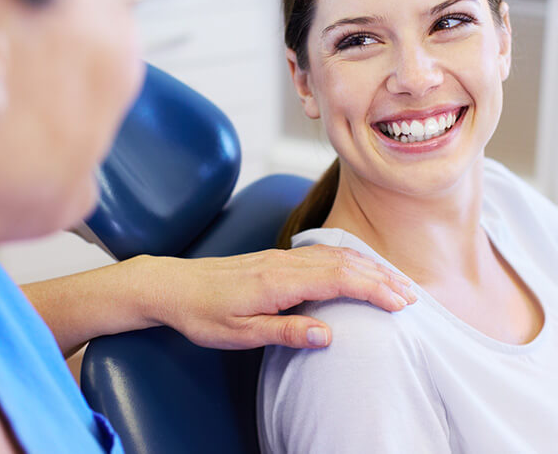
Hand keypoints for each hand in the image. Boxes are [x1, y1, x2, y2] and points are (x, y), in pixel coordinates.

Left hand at [144, 245, 416, 349]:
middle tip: (411, 295)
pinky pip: (319, 252)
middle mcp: (284, 263)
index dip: (374, 289)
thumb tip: (329, 334)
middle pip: (343, 262)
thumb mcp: (240, 333)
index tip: (402, 303)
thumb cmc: (204, 313)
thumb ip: (285, 331)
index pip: (339, 279)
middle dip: (380, 277)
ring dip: (367, 265)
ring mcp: (280, 257)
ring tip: (393, 280)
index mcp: (278, 281)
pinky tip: (354, 265)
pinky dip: (346, 259)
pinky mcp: (275, 258)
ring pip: (333, 254)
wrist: (174, 285)